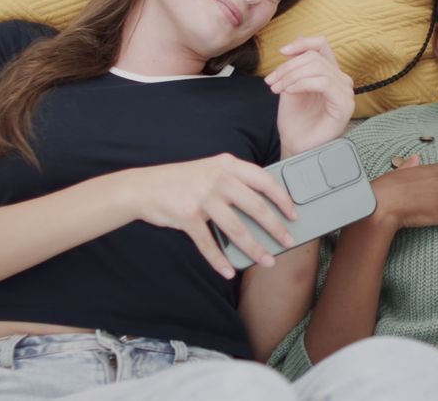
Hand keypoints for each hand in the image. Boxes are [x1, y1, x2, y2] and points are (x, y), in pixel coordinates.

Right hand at [119, 153, 296, 278]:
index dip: (282, 198)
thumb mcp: (210, 169)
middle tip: (288, 241)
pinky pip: (209, 244)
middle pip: (256, 207)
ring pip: (237, 229)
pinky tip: (229, 271)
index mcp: (227, 164)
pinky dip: (219, 261)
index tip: (293, 213)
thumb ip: (234, 180)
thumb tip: (264, 206)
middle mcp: (218, 179)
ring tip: (266, 260)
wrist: (143, 187)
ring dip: (254, 249)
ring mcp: (202, 198)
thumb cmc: (181, 181)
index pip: (264, 180)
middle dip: (276, 228)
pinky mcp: (187, 216)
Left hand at [265, 36, 354, 156]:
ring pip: (317, 68)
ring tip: (277, 89)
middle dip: (287, 67)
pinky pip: (323, 82)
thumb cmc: (295, 119)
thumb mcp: (290, 83)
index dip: (302, 43)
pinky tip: (289, 92)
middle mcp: (341, 80)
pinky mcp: (344, 105)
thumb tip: (299, 36)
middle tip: (271, 82)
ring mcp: (345, 92)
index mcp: (329, 72)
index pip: (321, 45)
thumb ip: (296, 63)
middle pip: (314, 57)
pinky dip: (302, 84)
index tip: (282, 52)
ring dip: (291, 76)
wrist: (295, 144)